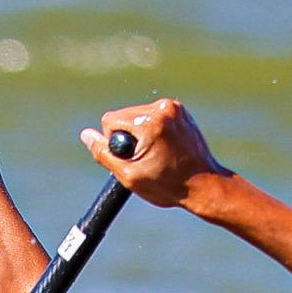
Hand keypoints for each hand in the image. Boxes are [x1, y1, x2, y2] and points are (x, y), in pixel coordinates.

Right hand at [83, 97, 223, 209]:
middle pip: (124, 115)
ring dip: (140, 133)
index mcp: (150, 122)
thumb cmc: (168, 185)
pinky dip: (153, 130)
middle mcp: (163, 108)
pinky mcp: (181, 110)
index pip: (110, 120)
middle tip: (147, 158)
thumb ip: (104, 153)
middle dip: (128, 136)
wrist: (205, 185)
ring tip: (158, 154)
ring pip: (137, 115)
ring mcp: (175, 107)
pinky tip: (166, 147)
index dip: (114, 142)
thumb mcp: (129, 175)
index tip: (132, 158)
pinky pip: (153, 116)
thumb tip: (86, 135)